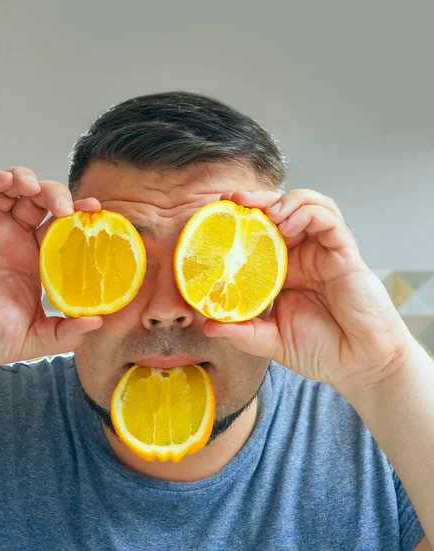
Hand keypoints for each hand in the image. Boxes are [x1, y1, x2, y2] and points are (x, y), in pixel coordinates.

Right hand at [0, 168, 101, 375]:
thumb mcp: (35, 338)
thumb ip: (68, 333)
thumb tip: (97, 322)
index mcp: (35, 260)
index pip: (62, 227)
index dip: (78, 215)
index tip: (95, 210)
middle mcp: (14, 240)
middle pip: (40, 202)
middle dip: (56, 194)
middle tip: (65, 206)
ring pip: (12, 189)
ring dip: (27, 179)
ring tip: (35, 189)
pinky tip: (7, 181)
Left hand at [203, 189, 415, 394]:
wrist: (360, 367)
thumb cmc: (321, 351)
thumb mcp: (270, 341)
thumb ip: (241, 332)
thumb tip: (207, 326)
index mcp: (282, 270)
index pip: (260, 233)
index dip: (241, 220)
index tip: (219, 213)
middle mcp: (302, 256)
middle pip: (281, 212)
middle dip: (258, 200)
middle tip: (234, 200)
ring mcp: (324, 252)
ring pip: (308, 206)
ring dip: (286, 201)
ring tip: (268, 213)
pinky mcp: (345, 254)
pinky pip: (329, 221)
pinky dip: (308, 213)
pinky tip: (290, 223)